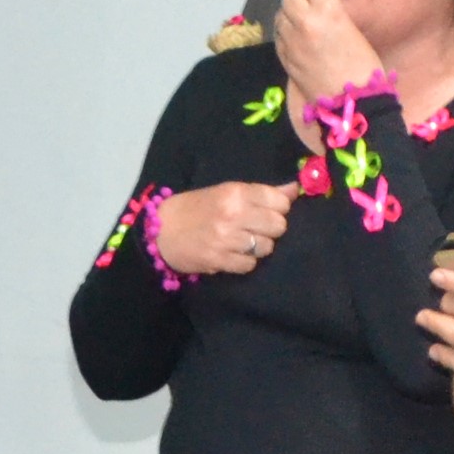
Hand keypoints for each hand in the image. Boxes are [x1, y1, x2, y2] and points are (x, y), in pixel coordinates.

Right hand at [155, 180, 295, 277]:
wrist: (160, 231)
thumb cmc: (194, 208)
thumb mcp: (224, 192)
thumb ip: (260, 193)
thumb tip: (294, 189)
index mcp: (234, 192)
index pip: (278, 200)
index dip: (280, 207)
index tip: (270, 210)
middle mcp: (232, 214)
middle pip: (278, 225)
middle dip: (272, 228)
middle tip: (257, 228)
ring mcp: (226, 239)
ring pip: (266, 247)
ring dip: (260, 246)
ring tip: (244, 242)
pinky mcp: (219, 260)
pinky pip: (250, 264)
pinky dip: (246, 261)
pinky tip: (234, 254)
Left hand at [273, 0, 383, 116]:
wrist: (352, 104)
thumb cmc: (364, 68)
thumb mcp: (355, 29)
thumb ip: (334, 11)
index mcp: (327, 11)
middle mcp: (304, 22)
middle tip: (312, 1)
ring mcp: (290, 40)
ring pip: (281, 12)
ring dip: (291, 11)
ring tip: (304, 19)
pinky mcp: (284, 57)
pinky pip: (278, 33)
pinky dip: (286, 30)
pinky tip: (298, 37)